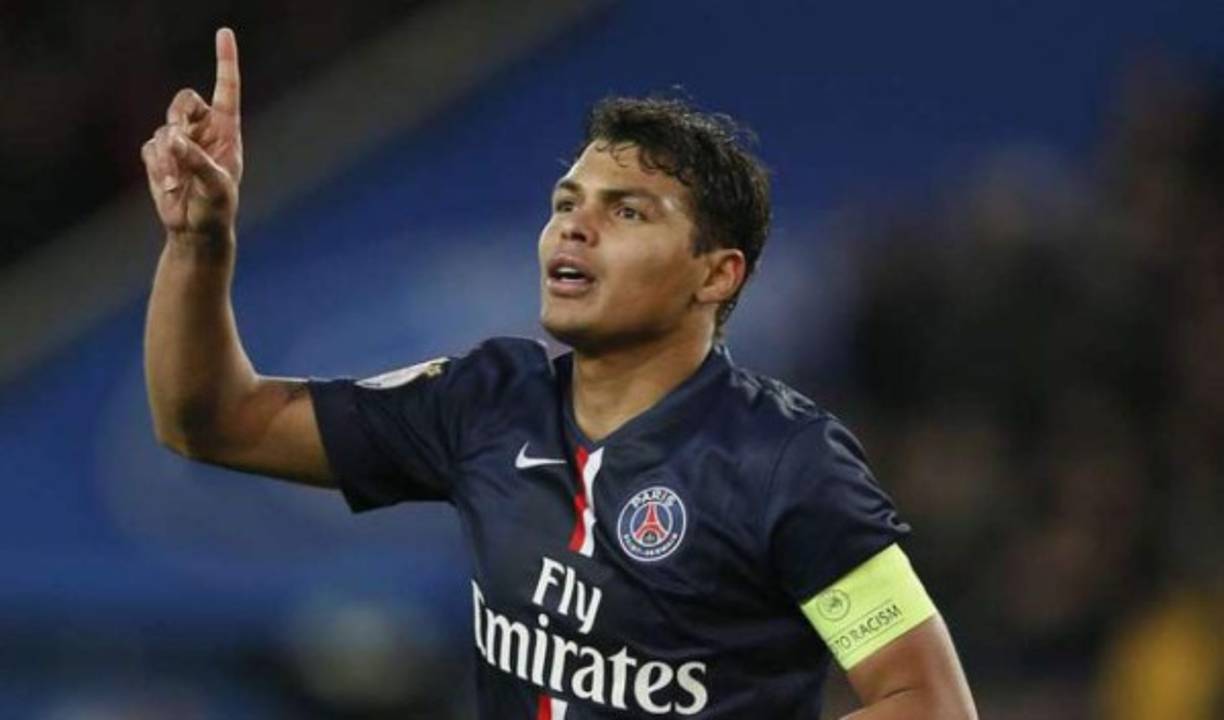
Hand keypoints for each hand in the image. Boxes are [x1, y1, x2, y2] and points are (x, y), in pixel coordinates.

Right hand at [142, 28, 242, 238]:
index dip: (225, 62)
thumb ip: (197, 161)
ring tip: (175, 183)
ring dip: (167, 157)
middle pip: (184, 101)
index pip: (227, 90)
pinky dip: (157, 167)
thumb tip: (174, 139)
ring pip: (164, 129)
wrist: (196, 231)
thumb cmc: (217, 209)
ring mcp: (180, 142)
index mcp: (226, 132)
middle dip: (178, 118)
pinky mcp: (160, 155)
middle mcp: (203, 131)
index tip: (224, 33)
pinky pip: (151, 148)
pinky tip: (168, 187)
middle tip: (179, 141)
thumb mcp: (216, 187)